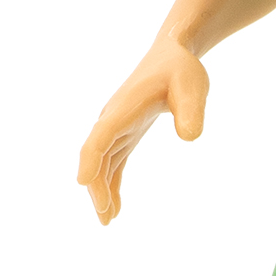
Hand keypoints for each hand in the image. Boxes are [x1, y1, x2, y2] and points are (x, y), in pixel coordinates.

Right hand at [76, 37, 208, 223]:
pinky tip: (115, 207)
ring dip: (101, 191)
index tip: (83, 182)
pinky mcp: (125, 134)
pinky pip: (112, 163)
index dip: (90, 160)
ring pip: (102, 163)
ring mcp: (117, 128)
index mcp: (124, 107)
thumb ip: (191, 109)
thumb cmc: (180, 69)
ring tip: (107, 221)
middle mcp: (113, 119)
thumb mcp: (192, 85)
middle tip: (105, 216)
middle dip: (96, 186)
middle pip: (96, 156)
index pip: (100, 137)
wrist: (171, 54)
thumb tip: (190, 137)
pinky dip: (111, 184)